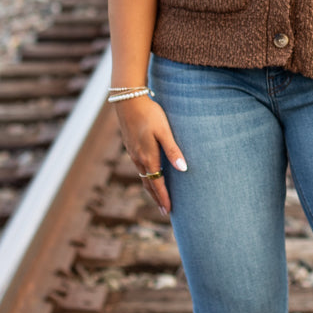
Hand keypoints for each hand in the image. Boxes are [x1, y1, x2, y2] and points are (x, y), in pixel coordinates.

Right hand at [115, 96, 185, 217]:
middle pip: (148, 184)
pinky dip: (145, 178)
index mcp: (148, 157)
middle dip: (157, 198)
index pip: (157, 183)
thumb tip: (184, 169)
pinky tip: (149, 176)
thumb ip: (173, 150)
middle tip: (164, 212)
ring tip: (158, 198)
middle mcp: (139, 158)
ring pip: (143, 176)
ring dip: (150, 189)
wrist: (128, 100)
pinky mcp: (131, 146)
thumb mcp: (164, 130)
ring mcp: (133, 153)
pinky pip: (139, 168)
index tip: (169, 210)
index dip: (164, 197)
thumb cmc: (150, 113)